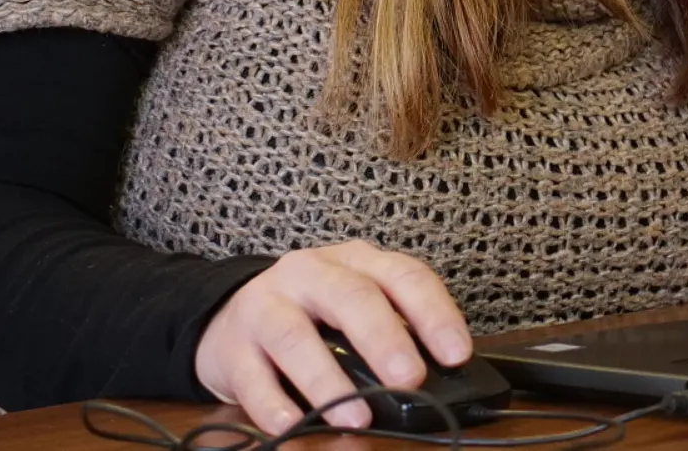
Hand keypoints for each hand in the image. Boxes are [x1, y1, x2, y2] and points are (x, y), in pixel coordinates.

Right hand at [194, 240, 471, 434]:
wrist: (230, 317)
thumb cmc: (312, 315)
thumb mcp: (354, 308)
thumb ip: (391, 332)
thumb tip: (437, 382)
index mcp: (355, 262)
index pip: (403, 276)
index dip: (434, 313)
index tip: (457, 354)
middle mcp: (311, 273)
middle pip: (351, 297)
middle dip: (384, 339)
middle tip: (409, 379)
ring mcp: (266, 305)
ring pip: (295, 336)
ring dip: (328, 380)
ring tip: (356, 417)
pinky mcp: (232, 345)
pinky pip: (251, 377)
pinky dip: (273, 404)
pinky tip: (293, 425)